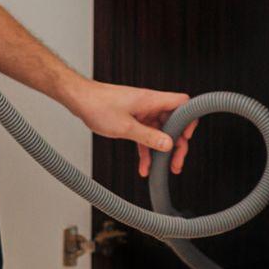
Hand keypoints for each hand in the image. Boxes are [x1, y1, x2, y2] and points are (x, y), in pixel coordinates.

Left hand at [65, 79, 196, 178]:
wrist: (79, 99)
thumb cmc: (98, 105)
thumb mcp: (125, 127)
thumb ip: (149, 137)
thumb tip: (168, 145)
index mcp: (152, 100)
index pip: (183, 103)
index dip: (189, 119)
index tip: (186, 137)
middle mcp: (149, 104)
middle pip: (173, 122)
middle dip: (177, 144)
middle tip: (176, 163)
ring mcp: (141, 111)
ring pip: (159, 131)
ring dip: (161, 151)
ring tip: (164, 169)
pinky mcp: (132, 118)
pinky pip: (145, 135)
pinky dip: (146, 149)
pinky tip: (145, 166)